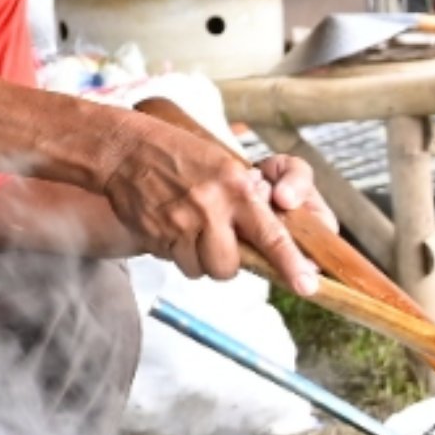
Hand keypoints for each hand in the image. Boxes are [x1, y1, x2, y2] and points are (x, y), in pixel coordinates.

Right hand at [102, 104, 313, 289]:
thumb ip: (245, 202)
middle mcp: (211, 208)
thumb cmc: (180, 155)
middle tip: (216, 242)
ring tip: (190, 229)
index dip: (291, 263)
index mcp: (237, 188)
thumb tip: (262, 241)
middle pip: (228, 267)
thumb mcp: (224, 167)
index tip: (307, 285)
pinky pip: (174, 262)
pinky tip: (170, 226)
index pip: (271, 235)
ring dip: (197, 259)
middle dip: (224, 263)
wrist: (127, 149)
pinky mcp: (156, 236)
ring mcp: (181, 223)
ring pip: (200, 269)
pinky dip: (175, 252)